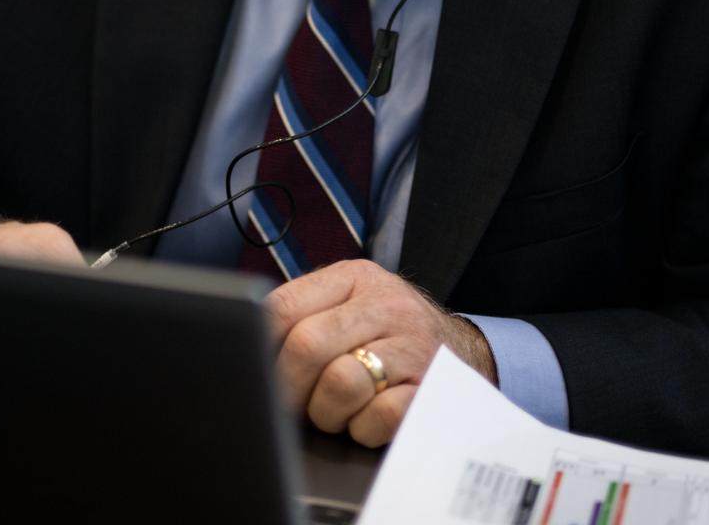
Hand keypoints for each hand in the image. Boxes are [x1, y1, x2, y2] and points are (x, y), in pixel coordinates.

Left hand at [265, 259, 496, 447]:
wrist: (464, 353)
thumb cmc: (387, 335)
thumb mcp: (349, 305)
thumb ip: (302, 315)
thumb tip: (245, 351)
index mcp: (354, 278)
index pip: (283, 307)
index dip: (258, 347)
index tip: (254, 372)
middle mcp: (386, 305)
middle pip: (307, 346)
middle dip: (288, 388)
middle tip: (293, 405)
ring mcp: (413, 346)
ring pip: (341, 383)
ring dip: (327, 412)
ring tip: (335, 411)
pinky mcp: (431, 389)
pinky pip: (378, 416)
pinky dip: (363, 429)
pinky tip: (367, 420)